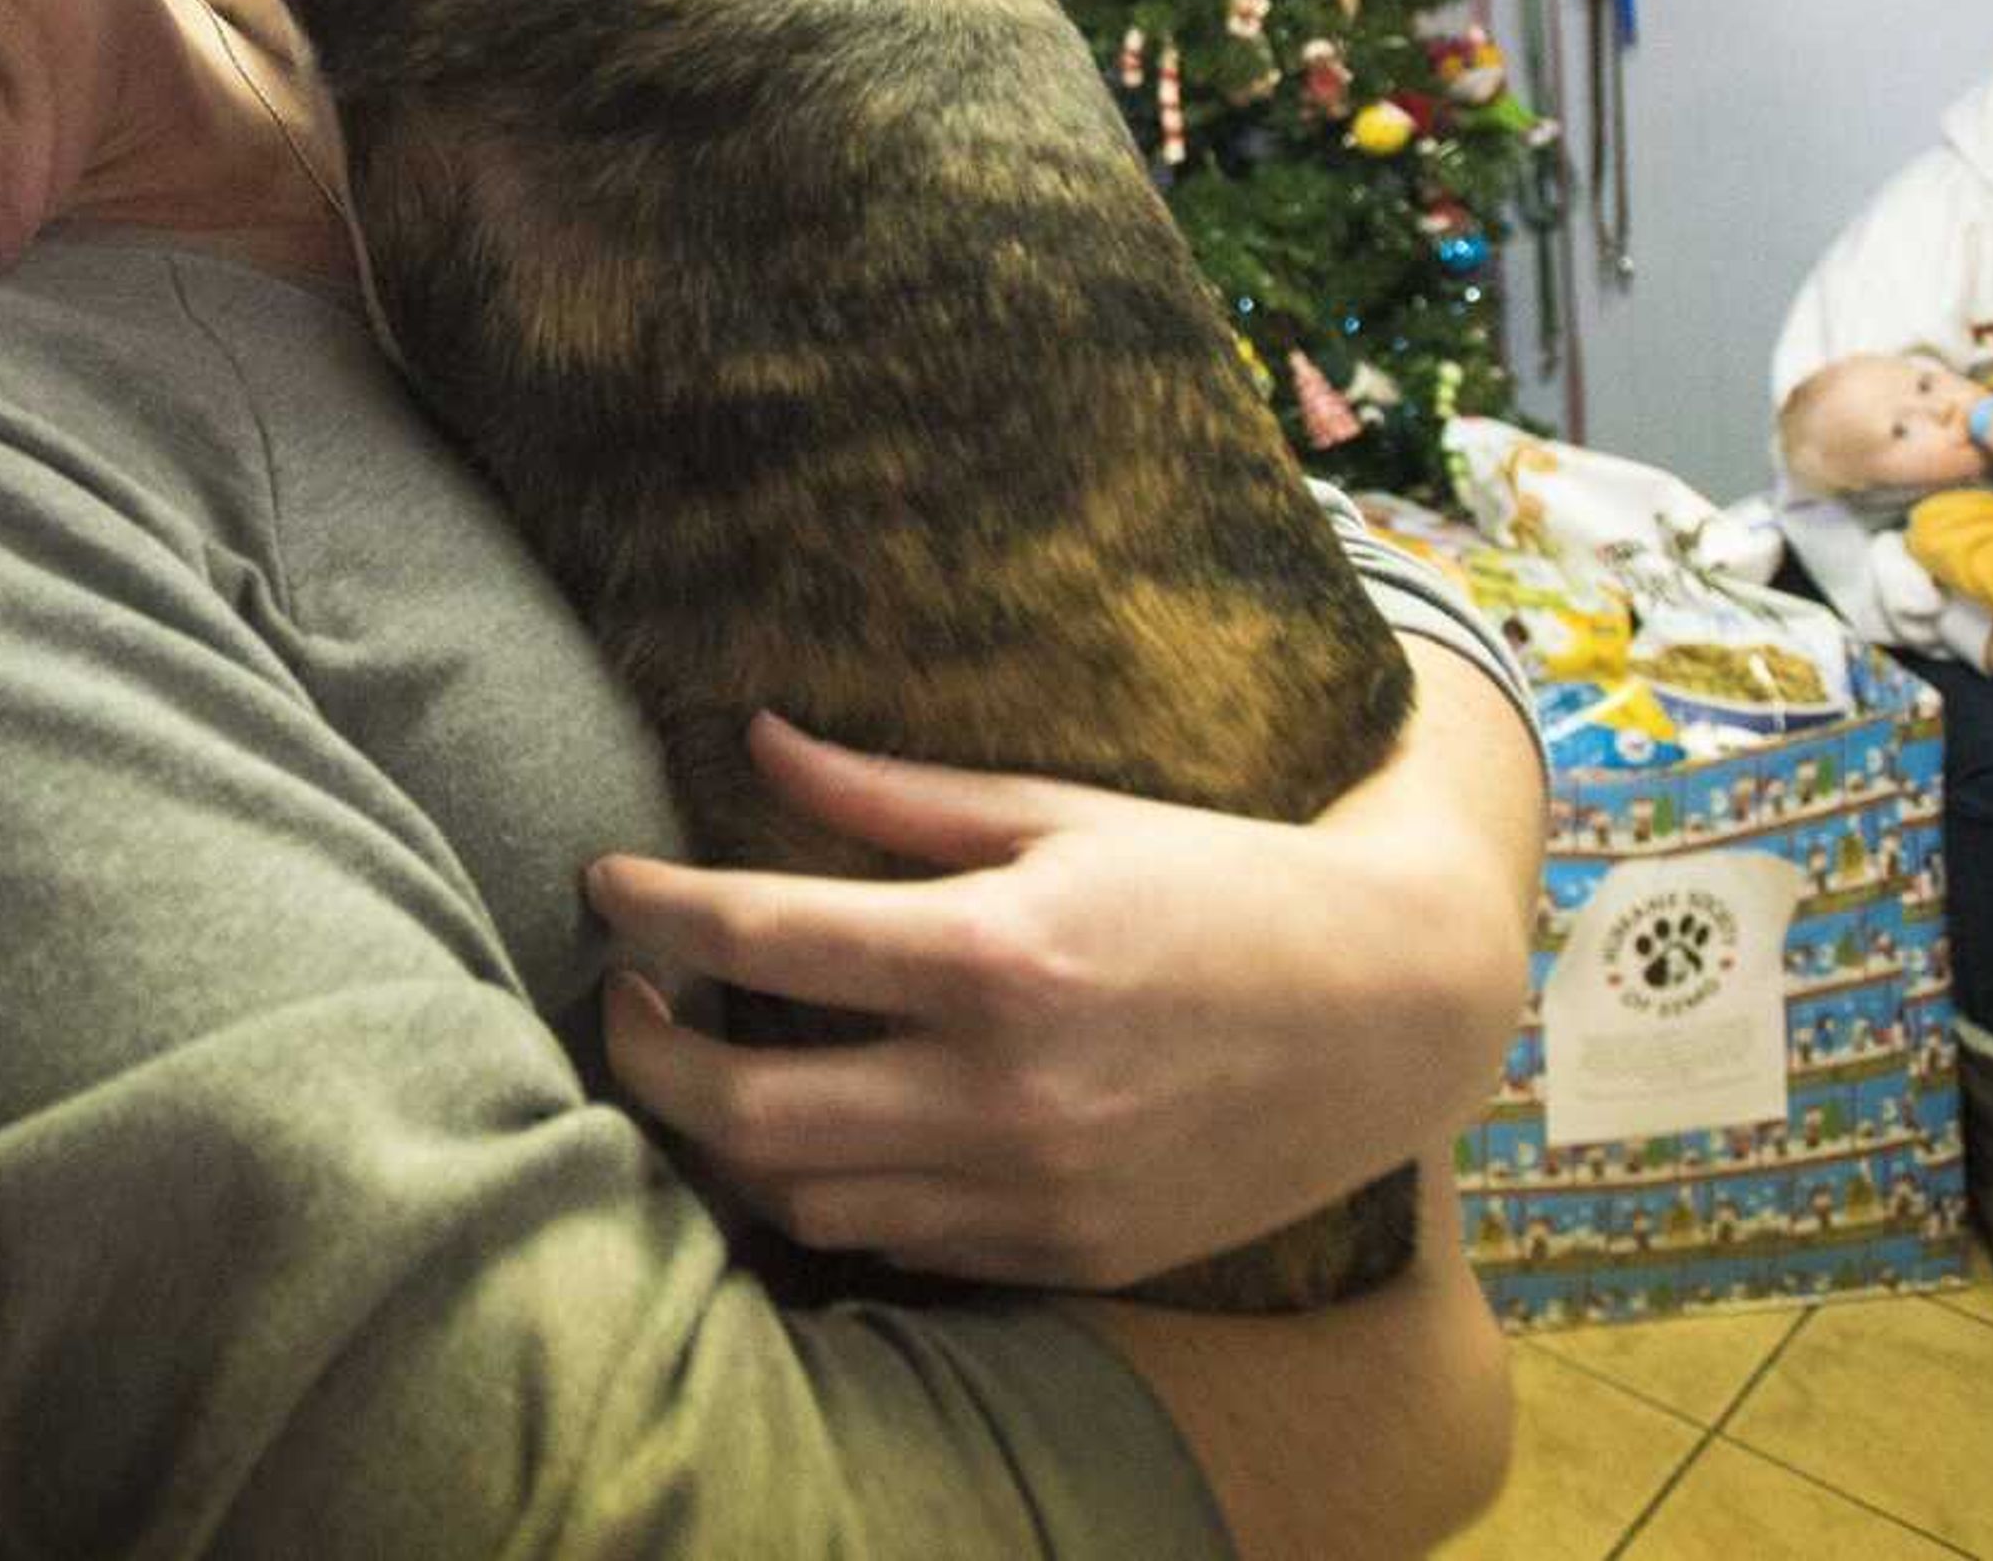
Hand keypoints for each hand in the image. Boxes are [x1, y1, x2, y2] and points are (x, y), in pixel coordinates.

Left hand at [581, 701, 1531, 1290]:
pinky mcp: (1062, 1255)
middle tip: (626, 995)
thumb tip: (755, 738)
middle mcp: (1004, 1088)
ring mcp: (1032, 1189)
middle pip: (744, 1107)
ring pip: (801, 1197)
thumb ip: (893, 797)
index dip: (653, 910)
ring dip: (721, 1139)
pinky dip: (824, 1192)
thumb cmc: (1220, 881)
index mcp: (998, 952)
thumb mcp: (1062, 812)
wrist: (1388, 1013)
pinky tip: (808, 1129)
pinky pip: (892, 1243)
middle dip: (645, 1054)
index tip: (604, 883)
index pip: (760, 939)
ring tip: (701, 1063)